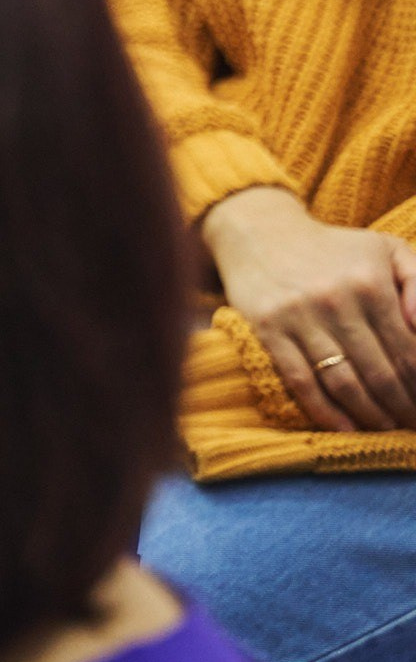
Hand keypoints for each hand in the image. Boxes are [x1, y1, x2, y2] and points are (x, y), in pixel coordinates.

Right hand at [203, 186, 415, 431]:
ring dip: (371, 415)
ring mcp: (299, 317)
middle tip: (412, 424)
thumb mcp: (385, 250)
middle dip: (403, 406)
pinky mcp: (268, 330)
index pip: (408, 350)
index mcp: (371, 282)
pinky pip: (301, 380)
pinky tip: (346, 427)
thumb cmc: (334, 249)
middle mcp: (337, 300)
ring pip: (343, 382)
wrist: (260, 233)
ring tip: (386, 428)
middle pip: (380, 373)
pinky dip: (325, 411)